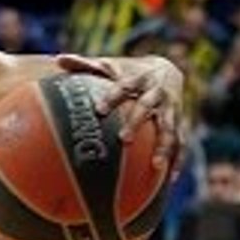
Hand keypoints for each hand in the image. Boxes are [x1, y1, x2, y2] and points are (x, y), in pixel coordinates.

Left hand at [57, 53, 184, 178]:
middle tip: (123, 140)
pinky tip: (169, 180)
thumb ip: (85, 65)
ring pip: (170, 128)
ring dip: (164, 147)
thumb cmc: (129, 72)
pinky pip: (181, 143)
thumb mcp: (110, 66)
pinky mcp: (180, 123)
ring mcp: (171, 109)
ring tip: (156, 166)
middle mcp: (157, 93)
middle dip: (137, 123)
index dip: (113, 97)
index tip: (99, 109)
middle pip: (147, 107)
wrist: (168, 70)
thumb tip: (58, 59)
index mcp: (138, 78)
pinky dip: (177, 160)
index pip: (124, 86)